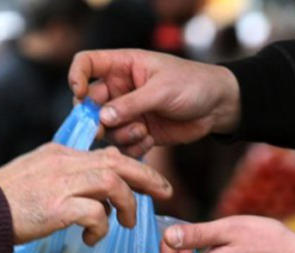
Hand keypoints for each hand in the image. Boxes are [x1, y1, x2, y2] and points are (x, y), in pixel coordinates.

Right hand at [0, 143, 171, 245]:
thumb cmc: (5, 202)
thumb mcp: (37, 176)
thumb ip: (65, 177)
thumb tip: (94, 195)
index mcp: (60, 154)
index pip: (106, 153)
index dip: (133, 166)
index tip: (148, 181)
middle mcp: (64, 163)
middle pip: (118, 162)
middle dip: (147, 177)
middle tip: (165, 192)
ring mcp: (61, 184)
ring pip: (112, 184)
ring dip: (127, 206)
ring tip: (126, 224)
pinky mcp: (57, 207)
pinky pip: (95, 214)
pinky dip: (101, 228)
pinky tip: (91, 239)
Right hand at [68, 49, 240, 156]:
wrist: (218, 106)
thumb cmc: (193, 85)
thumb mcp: (162, 90)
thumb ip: (131, 104)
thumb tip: (102, 118)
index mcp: (122, 66)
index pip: (86, 64)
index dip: (76, 77)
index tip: (79, 94)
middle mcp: (121, 89)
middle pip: (90, 104)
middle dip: (96, 119)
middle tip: (104, 129)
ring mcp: (129, 112)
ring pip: (106, 129)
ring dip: (120, 134)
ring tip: (142, 132)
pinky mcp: (139, 132)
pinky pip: (123, 145)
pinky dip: (132, 147)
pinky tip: (150, 140)